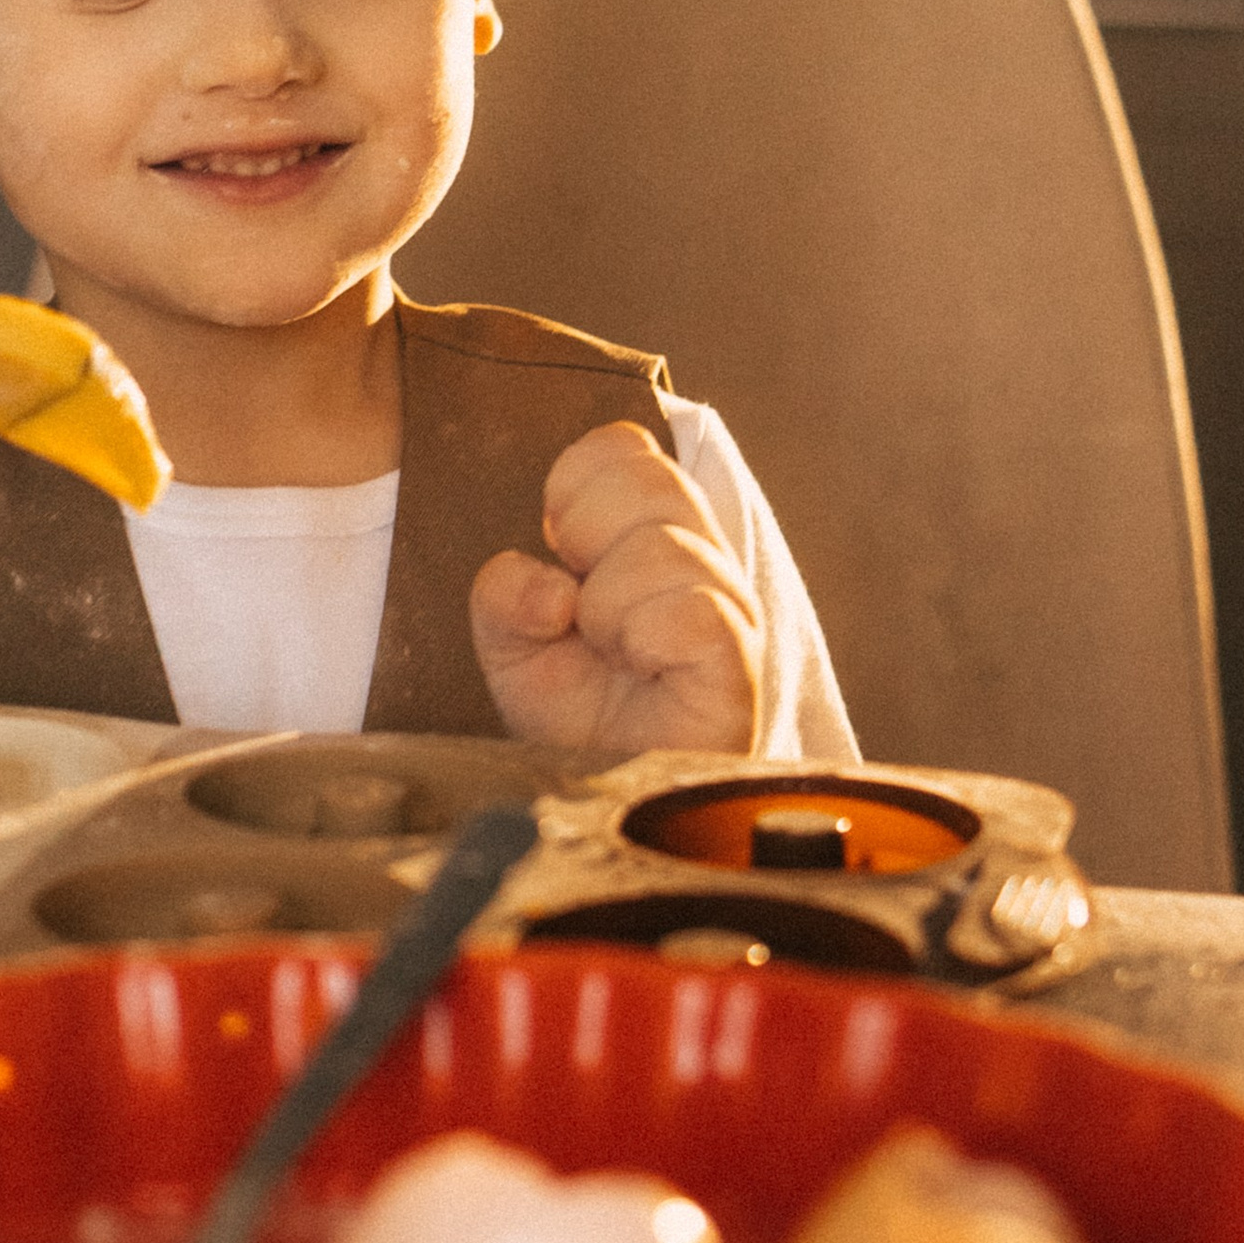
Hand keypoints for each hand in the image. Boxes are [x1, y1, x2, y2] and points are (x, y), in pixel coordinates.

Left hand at [471, 420, 762, 759]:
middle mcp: (699, 554)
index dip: (573, 487)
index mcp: (650, 529)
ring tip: (611, 650)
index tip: (557, 549)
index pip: (623, 446)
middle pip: (650, 477)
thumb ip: (502, 596)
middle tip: (580, 606)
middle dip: (584, 537)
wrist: (609, 796)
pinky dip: (645, 635)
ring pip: (665, 546)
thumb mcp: (512, 645)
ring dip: (607, 605)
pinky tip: (641, 665)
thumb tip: (549, 588)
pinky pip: (695, 612)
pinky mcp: (741, 662)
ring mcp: (728, 606)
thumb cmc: (576, 715)